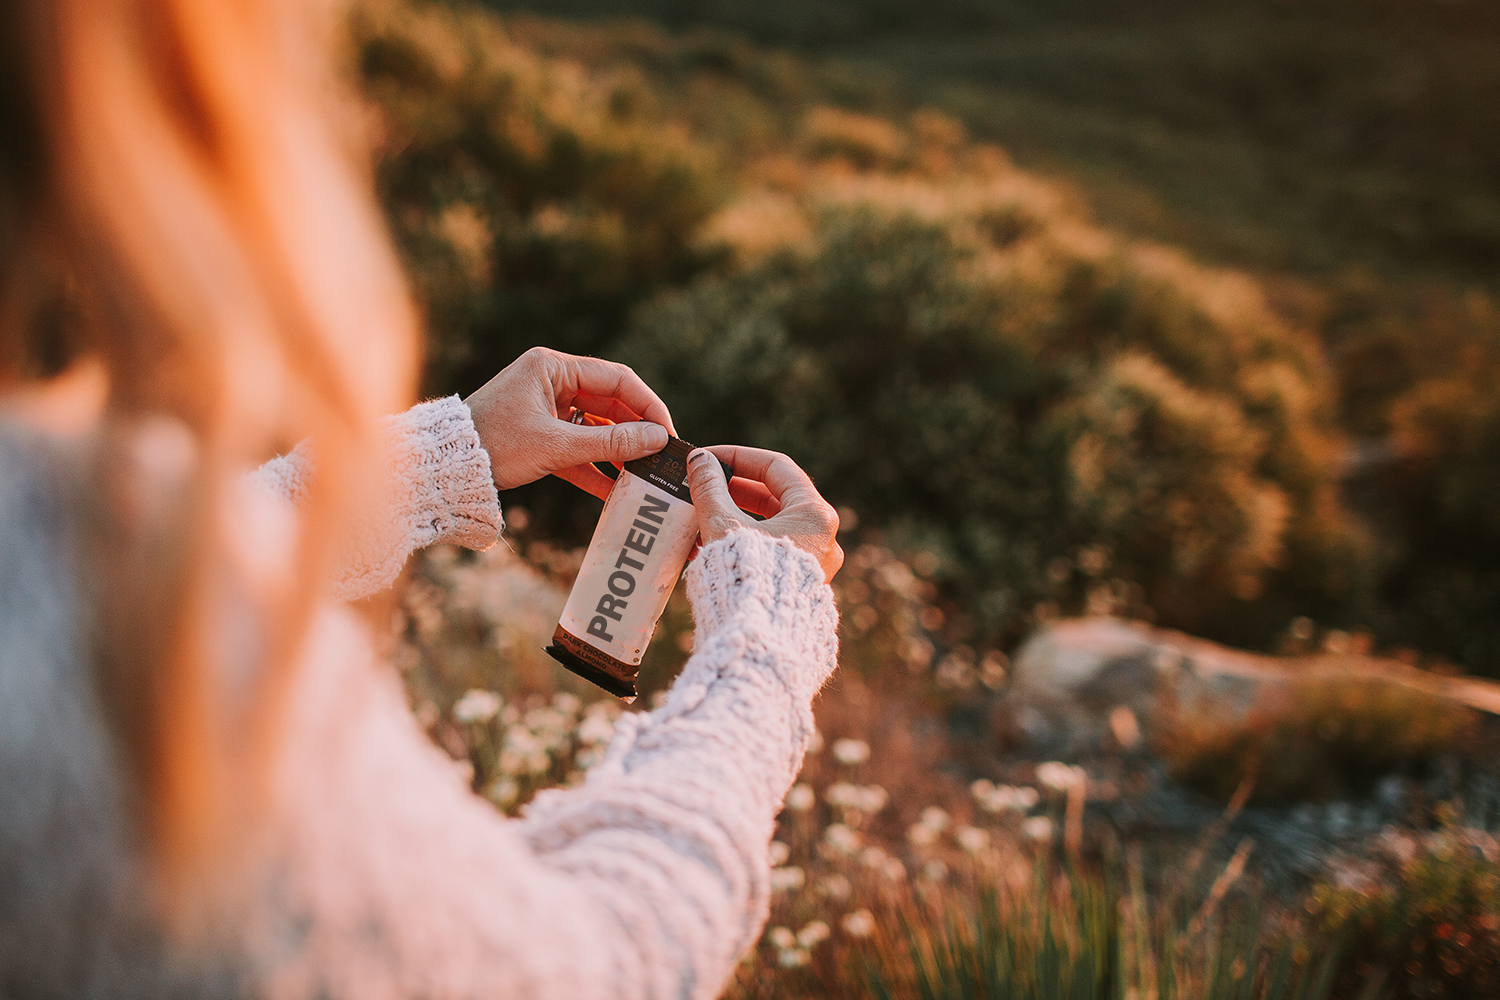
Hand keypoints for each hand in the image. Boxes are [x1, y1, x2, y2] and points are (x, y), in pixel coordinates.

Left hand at [466, 347, 676, 498]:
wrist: (445, 469)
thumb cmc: (495, 444)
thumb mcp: (556, 445)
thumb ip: (610, 442)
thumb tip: (657, 440)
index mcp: (553, 368)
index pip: (617, 379)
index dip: (648, 406)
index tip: (668, 433)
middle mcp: (551, 382)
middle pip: (610, 403)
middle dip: (636, 432)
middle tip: (661, 457)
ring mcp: (545, 408)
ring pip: (595, 427)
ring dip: (617, 451)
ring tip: (643, 475)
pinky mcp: (539, 435)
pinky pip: (576, 448)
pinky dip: (593, 466)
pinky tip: (615, 489)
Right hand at [686, 445, 843, 582]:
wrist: (759, 643)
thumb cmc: (745, 580)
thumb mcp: (723, 526)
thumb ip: (709, 489)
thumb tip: (699, 461)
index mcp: (815, 516)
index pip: (776, 468)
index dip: (738, 457)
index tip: (707, 458)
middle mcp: (823, 539)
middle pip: (776, 498)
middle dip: (734, 489)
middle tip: (702, 484)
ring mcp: (814, 566)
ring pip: (772, 527)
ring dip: (736, 516)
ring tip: (699, 514)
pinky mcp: (800, 588)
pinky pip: (772, 553)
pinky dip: (744, 542)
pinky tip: (710, 545)